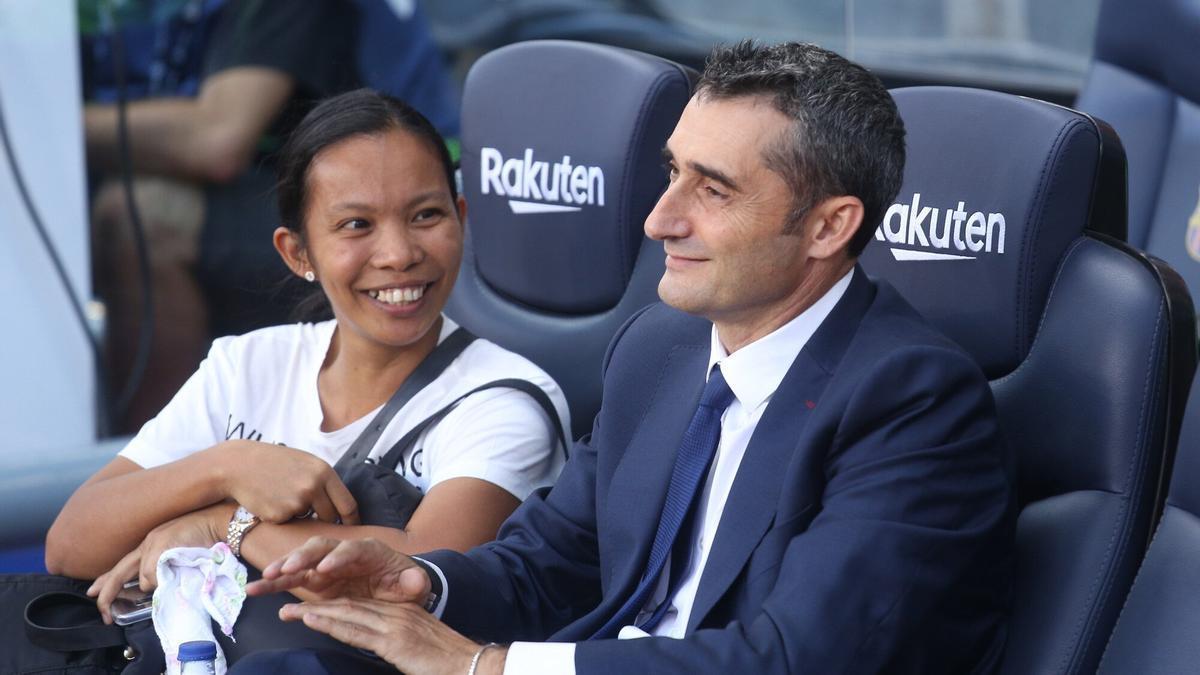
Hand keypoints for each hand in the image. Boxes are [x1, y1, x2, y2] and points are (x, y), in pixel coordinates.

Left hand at [87, 503, 231, 622]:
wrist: (222, 520)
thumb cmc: (208, 537)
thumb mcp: (180, 553)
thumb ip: (166, 567)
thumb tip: (156, 587)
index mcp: (151, 543)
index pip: (123, 565)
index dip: (107, 580)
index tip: (94, 593)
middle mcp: (148, 543)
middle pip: (120, 571)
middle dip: (108, 593)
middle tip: (102, 613)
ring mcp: (154, 543)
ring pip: (143, 577)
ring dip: (154, 585)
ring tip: (175, 579)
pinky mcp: (160, 545)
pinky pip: (153, 573)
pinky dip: (162, 579)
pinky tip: (175, 574)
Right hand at [213, 440, 358, 524]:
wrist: (238, 465)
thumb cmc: (274, 463)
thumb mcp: (305, 463)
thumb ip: (324, 481)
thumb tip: (342, 504)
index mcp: (324, 472)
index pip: (348, 503)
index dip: (352, 519)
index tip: (352, 528)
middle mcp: (314, 486)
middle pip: (332, 516)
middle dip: (327, 520)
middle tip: (315, 516)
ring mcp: (297, 501)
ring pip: (310, 521)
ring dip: (304, 517)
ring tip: (285, 498)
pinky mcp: (280, 515)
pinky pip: (290, 523)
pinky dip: (284, 518)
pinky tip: (271, 502)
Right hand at [247, 537, 428, 604]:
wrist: (396, 587)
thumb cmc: (403, 583)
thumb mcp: (414, 584)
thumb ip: (415, 582)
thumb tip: (415, 580)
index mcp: (369, 551)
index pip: (353, 549)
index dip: (338, 557)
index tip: (325, 569)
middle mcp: (344, 554)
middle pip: (321, 548)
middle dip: (303, 556)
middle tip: (288, 568)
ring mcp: (326, 566)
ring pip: (301, 562)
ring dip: (282, 568)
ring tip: (263, 579)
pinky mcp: (315, 580)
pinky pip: (291, 579)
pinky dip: (274, 583)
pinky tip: (255, 589)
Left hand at [280, 598, 506, 674]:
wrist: (472, 665)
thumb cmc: (447, 662)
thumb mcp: (419, 648)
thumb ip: (398, 643)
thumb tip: (381, 647)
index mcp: (401, 615)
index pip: (359, 608)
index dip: (331, 609)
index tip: (307, 611)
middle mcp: (395, 615)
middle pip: (348, 607)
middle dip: (315, 608)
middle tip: (287, 609)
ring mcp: (394, 625)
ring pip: (347, 614)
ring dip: (316, 613)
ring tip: (291, 613)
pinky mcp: (395, 640)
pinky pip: (357, 629)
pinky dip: (332, 623)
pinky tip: (314, 620)